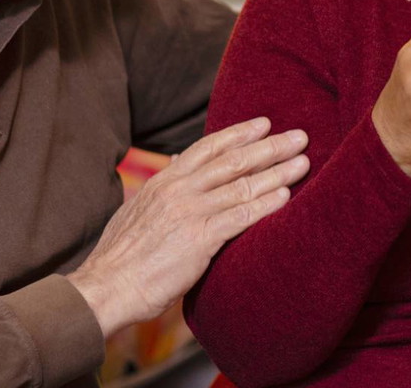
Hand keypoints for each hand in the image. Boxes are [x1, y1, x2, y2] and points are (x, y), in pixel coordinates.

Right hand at [68, 117, 308, 337]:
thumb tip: (178, 161)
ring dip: (277, 172)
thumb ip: (162, 186)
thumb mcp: (138, 208)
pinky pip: (241, 216)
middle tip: (299, 137)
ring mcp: (190, 213)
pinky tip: (286, 196)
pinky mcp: (200, 239)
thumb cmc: (124, 254)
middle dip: (270, 147)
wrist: (107, 286)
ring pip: (242, 185)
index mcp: (164, 181)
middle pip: (233, 161)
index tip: (265, 124)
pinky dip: (266, 204)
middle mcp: (179, 190)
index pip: (208, 147)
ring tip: (303, 163)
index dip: (239, 133)